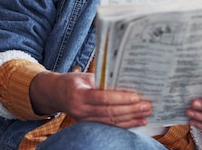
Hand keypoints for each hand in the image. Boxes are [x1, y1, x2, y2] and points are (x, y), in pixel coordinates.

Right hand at [30, 70, 151, 127]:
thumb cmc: (73, 81)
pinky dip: (123, 124)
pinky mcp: (88, 124)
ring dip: (130, 119)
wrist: (54, 93)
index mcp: (79, 94)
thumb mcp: (86, 76)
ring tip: (146, 114)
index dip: (121, 98)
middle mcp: (80, 110)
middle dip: (131, 110)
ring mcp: (83, 120)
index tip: (137, 96)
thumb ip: (104, 80)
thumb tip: (127, 81)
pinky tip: (136, 121)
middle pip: (109, 112)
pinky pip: (108, 125)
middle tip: (147, 106)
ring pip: (110, 122)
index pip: (103, 98)